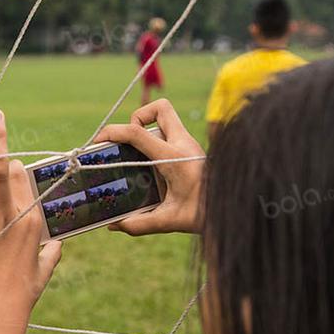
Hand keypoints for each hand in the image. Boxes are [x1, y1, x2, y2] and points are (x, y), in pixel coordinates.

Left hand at [0, 109, 60, 325]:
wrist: (0, 314)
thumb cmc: (24, 294)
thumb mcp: (44, 270)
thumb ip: (51, 253)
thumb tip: (56, 246)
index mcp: (30, 222)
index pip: (21, 181)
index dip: (13, 166)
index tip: (7, 157)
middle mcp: (8, 220)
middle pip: (2, 172)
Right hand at [95, 98, 204, 234]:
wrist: (235, 208)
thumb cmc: (206, 214)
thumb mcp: (171, 222)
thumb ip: (141, 224)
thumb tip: (115, 226)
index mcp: (174, 156)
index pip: (137, 131)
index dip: (113, 132)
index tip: (98, 141)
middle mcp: (183, 143)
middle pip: (159, 107)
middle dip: (138, 116)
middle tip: (127, 142)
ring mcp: (189, 143)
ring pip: (165, 118)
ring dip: (148, 131)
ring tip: (136, 157)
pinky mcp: (191, 149)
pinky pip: (170, 134)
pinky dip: (156, 143)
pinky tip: (151, 168)